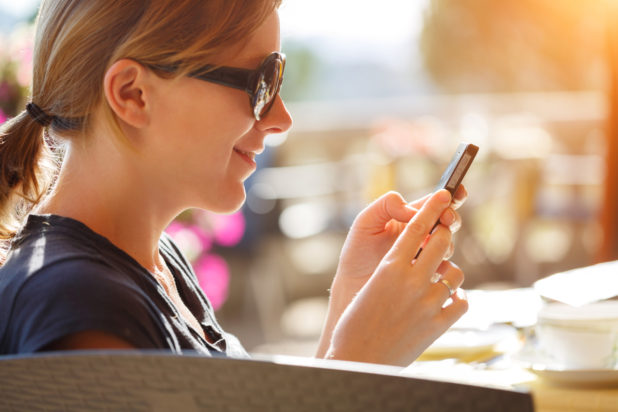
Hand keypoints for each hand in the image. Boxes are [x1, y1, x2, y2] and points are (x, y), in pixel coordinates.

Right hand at [317, 188, 468, 364]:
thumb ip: (394, 270)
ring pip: (456, 272)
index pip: (417, 227)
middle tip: (442, 236)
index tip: (445, 194)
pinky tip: (445, 300)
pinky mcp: (439, 325)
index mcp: (390, 267)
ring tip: (438, 279)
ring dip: (449, 272)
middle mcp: (412, 280)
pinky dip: (456, 298)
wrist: (358, 360)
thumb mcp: (371, 287)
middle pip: (442, 243)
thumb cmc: (354, 324)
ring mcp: (429, 303)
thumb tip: (413, 257)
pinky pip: (462, 301)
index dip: (433, 207)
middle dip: (444, 235)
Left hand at [335, 185, 466, 286]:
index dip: (448, 195)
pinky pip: (446, 270)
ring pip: (448, 244)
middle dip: (450, 217)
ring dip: (445, 241)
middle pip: (448, 221)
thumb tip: (414, 211)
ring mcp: (428, 257)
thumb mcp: (366, 221)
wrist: (351, 286)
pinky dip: (444, 265)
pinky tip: (430, 265)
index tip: (452, 192)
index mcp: (410, 217)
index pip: (434, 202)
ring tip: (428, 243)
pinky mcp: (429, 278)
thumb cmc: (357, 251)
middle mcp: (423, 236)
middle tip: (445, 218)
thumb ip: (387, 205)